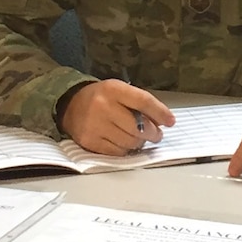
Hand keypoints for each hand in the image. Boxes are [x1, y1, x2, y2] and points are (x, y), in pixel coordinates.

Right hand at [59, 80, 175, 154]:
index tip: (171, 121)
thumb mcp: (120, 91)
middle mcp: (103, 106)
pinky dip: (126, 150)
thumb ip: (140, 103)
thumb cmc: (101, 98)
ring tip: (139, 138)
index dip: (160, 113)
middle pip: (139, 126)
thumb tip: (163, 121)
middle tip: (156, 134)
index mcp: (113, 89)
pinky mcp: (90, 142)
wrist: (70, 105)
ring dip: (140, 143)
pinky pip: (117, 152)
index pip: (143, 101)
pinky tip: (125, 143)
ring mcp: (95, 125)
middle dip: (153, 133)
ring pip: (130, 142)